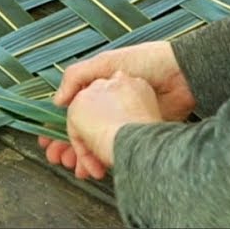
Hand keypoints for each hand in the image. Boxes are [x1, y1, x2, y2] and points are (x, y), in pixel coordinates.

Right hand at [39, 42, 195, 176]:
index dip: (58, 128)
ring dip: (84, 157)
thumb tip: (57, 101)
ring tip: (75, 167)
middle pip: (84, 131)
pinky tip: (96, 168)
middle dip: (68, 147)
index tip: (47, 143)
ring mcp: (125, 121)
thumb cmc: (147, 61)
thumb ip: (76, 77)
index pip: (74, 112)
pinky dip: (104, 159)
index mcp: (101, 89)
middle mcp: (111, 106)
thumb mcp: (105, 62)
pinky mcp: (141, 132)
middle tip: (57, 159)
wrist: (182, 75)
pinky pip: (117, 150)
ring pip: (99, 143)